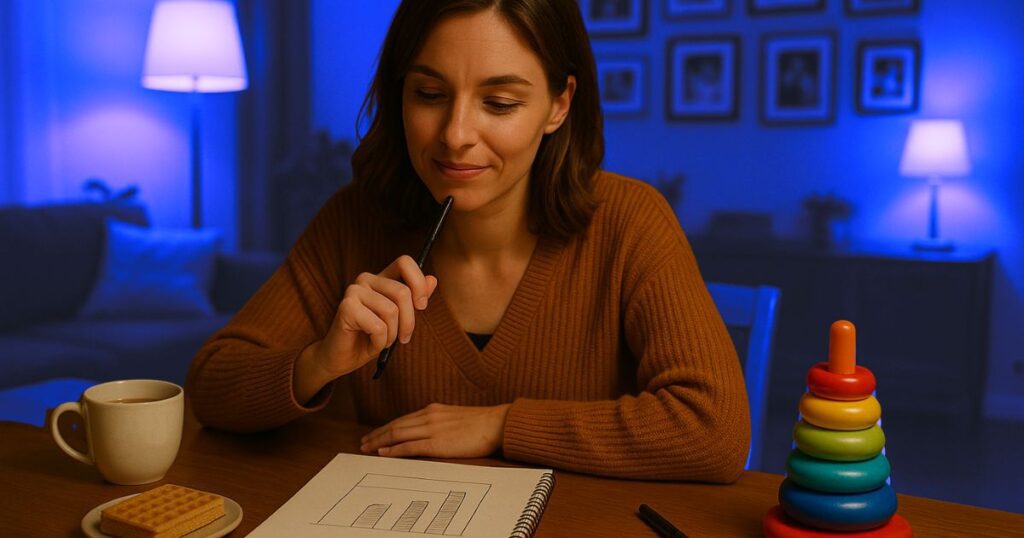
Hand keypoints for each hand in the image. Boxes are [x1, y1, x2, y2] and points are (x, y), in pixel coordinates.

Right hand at [293, 256, 436, 402]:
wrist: (342, 358)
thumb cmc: (370, 338)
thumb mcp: (399, 319)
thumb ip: (414, 299)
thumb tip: (433, 279)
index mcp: (380, 279)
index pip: (404, 262)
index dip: (418, 282)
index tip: (421, 306)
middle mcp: (366, 279)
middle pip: (403, 292)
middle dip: (409, 321)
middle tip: (403, 338)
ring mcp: (354, 291)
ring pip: (391, 311)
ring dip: (392, 334)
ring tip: (382, 340)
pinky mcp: (346, 307)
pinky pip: (378, 326)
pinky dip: (380, 341)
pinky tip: (370, 343)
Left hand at [360, 403, 511, 458]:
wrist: (497, 424)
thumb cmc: (480, 424)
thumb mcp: (455, 418)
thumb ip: (439, 422)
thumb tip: (428, 432)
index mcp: (433, 410)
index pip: (403, 419)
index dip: (386, 427)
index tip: (375, 434)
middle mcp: (429, 416)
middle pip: (395, 425)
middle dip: (377, 434)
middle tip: (363, 442)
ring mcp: (432, 429)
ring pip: (398, 434)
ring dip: (380, 441)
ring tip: (367, 448)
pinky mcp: (438, 443)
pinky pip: (410, 446)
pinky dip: (394, 449)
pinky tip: (384, 453)